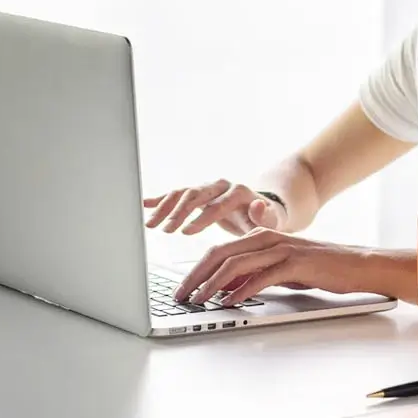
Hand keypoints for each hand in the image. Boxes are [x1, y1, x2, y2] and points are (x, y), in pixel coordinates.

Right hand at [144, 178, 286, 235]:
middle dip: (178, 213)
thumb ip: (266, 217)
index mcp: (238, 192)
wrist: (262, 209)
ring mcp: (208, 187)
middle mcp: (221, 185)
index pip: (217, 205)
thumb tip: (259, 205)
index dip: (201, 219)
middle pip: (196, 196)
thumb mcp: (272, 221)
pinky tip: (144, 203)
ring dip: (165, 207)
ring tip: (151, 224)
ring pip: (182, 193)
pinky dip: (160, 198)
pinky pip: (176, 194)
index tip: (186, 232)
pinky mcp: (198, 193)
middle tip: (165, 230)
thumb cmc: (267, 219)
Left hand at [173, 229, 371, 304]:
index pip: (218, 250)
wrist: (357, 265)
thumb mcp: (279, 270)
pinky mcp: (295, 263)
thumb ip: (252, 274)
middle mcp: (267, 238)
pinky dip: (242, 291)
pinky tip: (230, 302)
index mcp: (260, 236)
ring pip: (236, 264)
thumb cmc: (319, 268)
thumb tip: (224, 288)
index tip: (181, 288)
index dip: (195, 269)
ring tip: (200, 301)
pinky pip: (261, 277)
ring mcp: (281, 249)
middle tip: (180, 296)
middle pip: (220, 253)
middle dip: (195, 276)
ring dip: (213, 284)